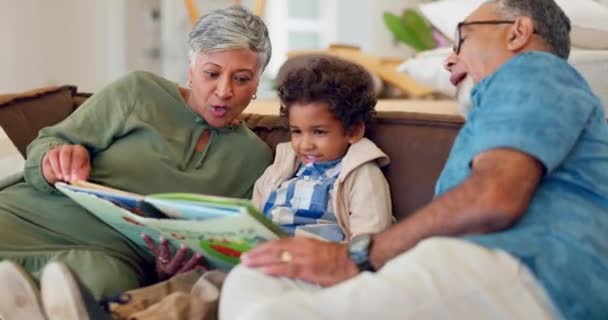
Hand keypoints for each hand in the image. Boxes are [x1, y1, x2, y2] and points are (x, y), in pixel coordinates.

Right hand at [42, 144, 90, 183]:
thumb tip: (79, 180)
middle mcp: (68, 148)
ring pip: (55, 156)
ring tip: (62, 178)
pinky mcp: (49, 154)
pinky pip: (49, 160)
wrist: (66, 170)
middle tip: (67, 179)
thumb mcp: (82, 172)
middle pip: (65, 154)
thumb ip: (81, 176)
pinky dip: (53, 169)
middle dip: (66, 168)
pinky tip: (57, 176)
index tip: (75, 178)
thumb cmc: (77, 169)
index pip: (77, 155)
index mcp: (79, 150)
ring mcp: (57, 150)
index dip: (76, 167)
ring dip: (58, 169)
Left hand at [141, 234, 205, 280]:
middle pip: (176, 262)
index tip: (200, 254)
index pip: (188, 267)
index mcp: (179, 274)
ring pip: (164, 255)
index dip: (193, 262)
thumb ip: (195, 272)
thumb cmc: (179, 279)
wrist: (163, 285)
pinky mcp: (158, 259)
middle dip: (180, 254)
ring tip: (163, 238)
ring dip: (164, 247)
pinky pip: (153, 250)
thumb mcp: (187, 278)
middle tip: (184, 246)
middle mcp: (170, 269)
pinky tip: (143, 234)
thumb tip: (207, 266)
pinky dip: (149, 241)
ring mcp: (163, 264)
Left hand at [241, 237, 358, 286]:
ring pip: (277, 256)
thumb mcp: (315, 249)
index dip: (263, 247)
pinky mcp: (308, 269)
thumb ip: (301, 251)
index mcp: (302, 241)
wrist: (352, 260)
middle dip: (257, 252)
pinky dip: (274, 269)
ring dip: (260, 260)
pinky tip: (264, 271)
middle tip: (243, 258)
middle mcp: (300, 246)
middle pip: (273, 247)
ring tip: (247, 263)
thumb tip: (286, 257)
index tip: (251, 251)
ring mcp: (303, 257)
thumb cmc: (336, 257)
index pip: (277, 242)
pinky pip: (287, 268)